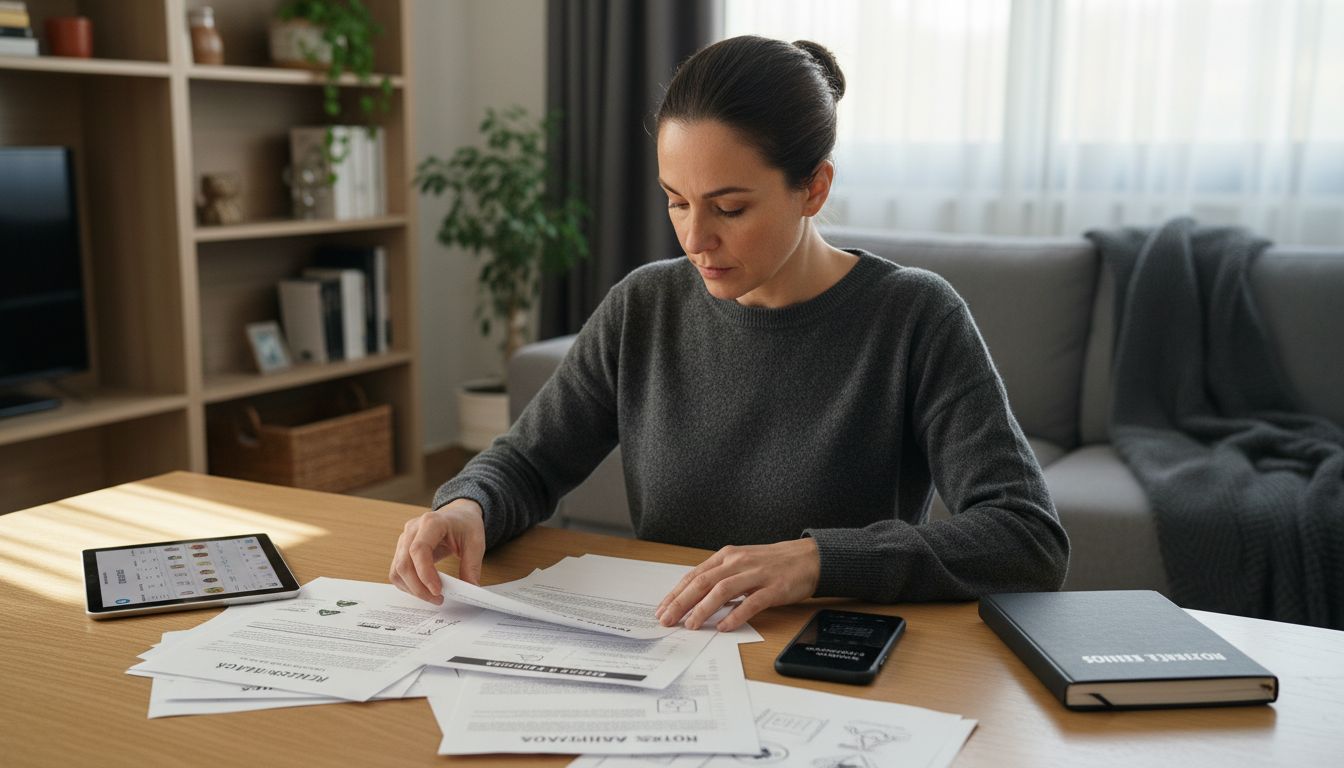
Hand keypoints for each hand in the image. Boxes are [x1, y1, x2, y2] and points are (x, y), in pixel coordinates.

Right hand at [388, 498, 485, 604]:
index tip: (438, 591)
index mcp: (432, 522)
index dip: (425, 573)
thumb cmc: (465, 525)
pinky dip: (407, 584)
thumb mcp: (476, 543)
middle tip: (438, 600)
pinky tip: (423, 589)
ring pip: (397, 570)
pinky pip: (397, 571)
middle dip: (419, 587)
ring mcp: (404, 538)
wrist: (458, 515)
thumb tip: (470, 590)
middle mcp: (413, 529)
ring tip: (432, 597)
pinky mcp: (401, 549)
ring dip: (412, 588)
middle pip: (404, 563)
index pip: (419, 550)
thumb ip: (472, 566)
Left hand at [655, 539, 819, 631]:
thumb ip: (720, 577)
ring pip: (723, 591)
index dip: (676, 593)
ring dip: (703, 609)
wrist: (809, 557)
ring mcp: (756, 574)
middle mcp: (738, 562)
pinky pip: (751, 603)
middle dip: (681, 602)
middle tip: (667, 619)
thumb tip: (695, 598)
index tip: (662, 609)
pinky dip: (736, 615)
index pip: (695, 575)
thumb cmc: (773, 563)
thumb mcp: (742, 564)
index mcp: (727, 556)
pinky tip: (724, 627)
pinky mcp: (774, 588)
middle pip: (703, 582)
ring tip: (691, 625)